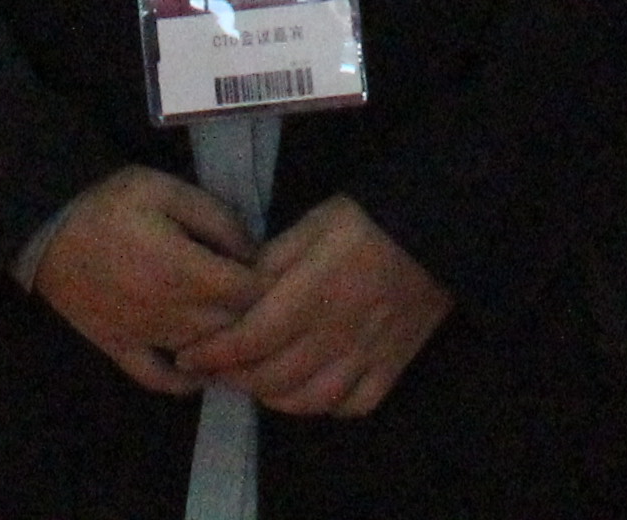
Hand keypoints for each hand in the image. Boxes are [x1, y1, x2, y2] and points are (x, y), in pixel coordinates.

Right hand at [26, 165, 259, 395]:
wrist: (46, 229)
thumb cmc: (108, 203)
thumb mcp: (166, 190)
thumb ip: (215, 218)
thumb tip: (252, 250)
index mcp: (181, 270)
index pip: (247, 292)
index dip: (270, 282)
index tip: (277, 269)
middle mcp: (167, 312)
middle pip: (231, 328)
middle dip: (255, 315)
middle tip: (265, 298)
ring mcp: (143, 337)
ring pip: (203, 356)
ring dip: (228, 347)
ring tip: (243, 329)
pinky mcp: (120, 350)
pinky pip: (158, 379)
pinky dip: (185, 381)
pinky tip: (202, 370)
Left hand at [172, 192, 452, 417]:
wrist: (438, 228)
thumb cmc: (367, 219)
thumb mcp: (312, 223)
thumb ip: (272, 260)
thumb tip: (237, 289)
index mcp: (313, 293)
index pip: (251, 338)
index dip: (214, 353)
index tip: (188, 356)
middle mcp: (337, 333)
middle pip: (272, 375)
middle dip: (234, 377)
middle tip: (213, 369)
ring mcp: (368, 356)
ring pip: (308, 399)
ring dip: (271, 396)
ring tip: (253, 380)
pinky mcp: (393, 367)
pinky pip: (352, 405)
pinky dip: (323, 406)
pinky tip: (307, 392)